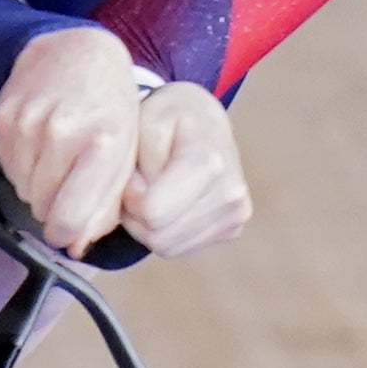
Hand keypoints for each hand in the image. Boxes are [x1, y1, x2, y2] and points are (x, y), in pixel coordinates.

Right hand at [0, 21, 199, 251]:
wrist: (77, 52)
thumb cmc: (110, 107)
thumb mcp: (125, 156)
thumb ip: (105, 207)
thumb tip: (75, 247)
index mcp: (102, 144)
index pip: (69, 218)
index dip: (66, 233)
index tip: (68, 231)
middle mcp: (61, 133)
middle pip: (42, 206)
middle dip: (54, 205)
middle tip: (69, 182)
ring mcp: (28, 124)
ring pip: (21, 189)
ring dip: (37, 186)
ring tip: (57, 160)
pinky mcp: (4, 118)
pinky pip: (6, 166)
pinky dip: (22, 167)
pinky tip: (40, 146)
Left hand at [113, 77, 248, 255]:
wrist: (204, 120)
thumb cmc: (167, 118)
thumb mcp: (144, 122)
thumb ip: (135, 164)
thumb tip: (139, 207)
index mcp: (209, 160)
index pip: (152, 213)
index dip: (129, 198)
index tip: (132, 175)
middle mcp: (231, 192)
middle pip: (158, 236)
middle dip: (136, 215)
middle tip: (138, 184)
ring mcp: (236, 213)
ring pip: (167, 247)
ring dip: (148, 226)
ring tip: (153, 191)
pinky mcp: (233, 229)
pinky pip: (181, 249)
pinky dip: (165, 232)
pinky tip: (171, 202)